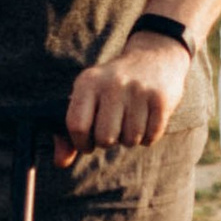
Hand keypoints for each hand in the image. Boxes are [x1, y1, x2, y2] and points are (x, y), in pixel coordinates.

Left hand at [65, 32, 186, 155]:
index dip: (81, 143)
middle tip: (113, 128)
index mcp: (88, 82)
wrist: (155, 58)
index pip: (77, 125)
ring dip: (130, 138)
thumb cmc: (112, 88)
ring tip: (130, 120)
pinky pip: (150, 137)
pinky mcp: (160, 99)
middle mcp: (112, 83)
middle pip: (105, 138)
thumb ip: (70, 131)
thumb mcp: (88, 98)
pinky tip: (146, 119)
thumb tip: (60, 162)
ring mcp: (138, 90)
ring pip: (130, 140)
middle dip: (108, 142)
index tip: (88, 142)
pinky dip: (148, 136)